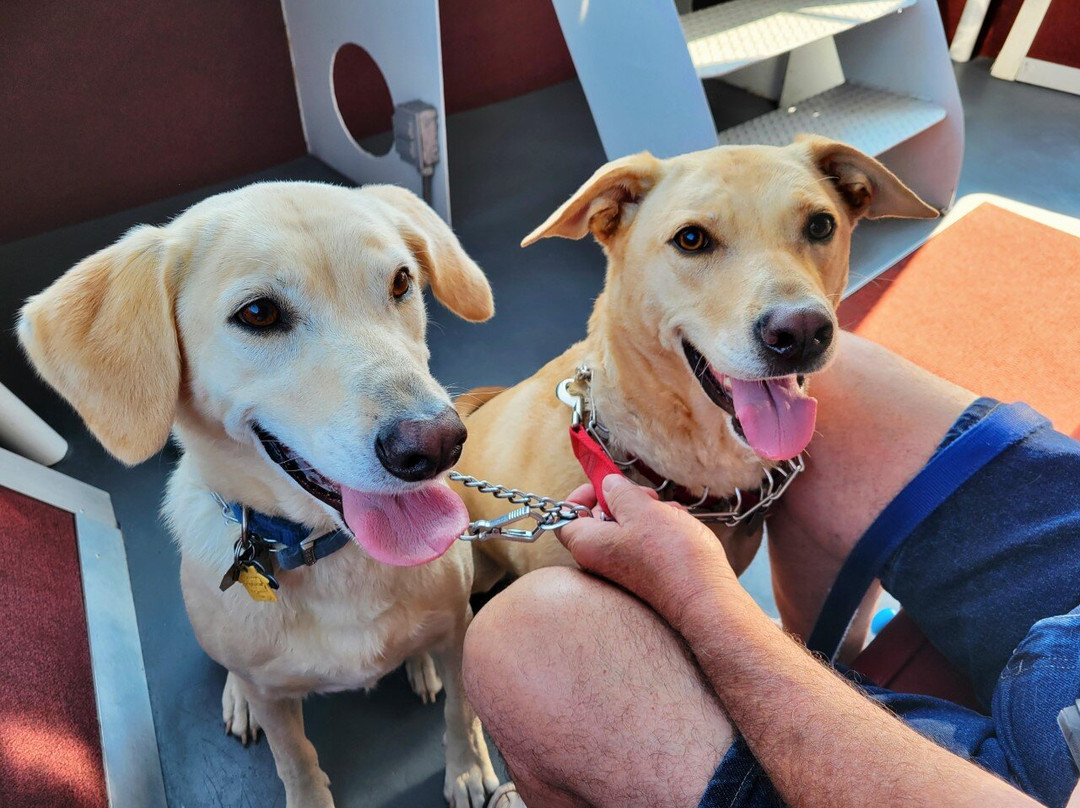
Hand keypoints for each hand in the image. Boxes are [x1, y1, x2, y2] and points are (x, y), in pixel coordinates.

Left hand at [558, 474, 737, 621]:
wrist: (704, 598)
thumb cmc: (671, 556)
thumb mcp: (642, 510)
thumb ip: (619, 492)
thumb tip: (608, 485)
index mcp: (588, 545)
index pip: (565, 517)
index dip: (582, 495)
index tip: (606, 484)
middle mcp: (599, 560)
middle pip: (599, 518)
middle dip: (624, 499)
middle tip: (646, 495)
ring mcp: (623, 568)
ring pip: (627, 527)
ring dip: (647, 512)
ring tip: (670, 513)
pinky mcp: (645, 572)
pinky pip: (644, 542)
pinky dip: (659, 528)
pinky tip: (678, 526)